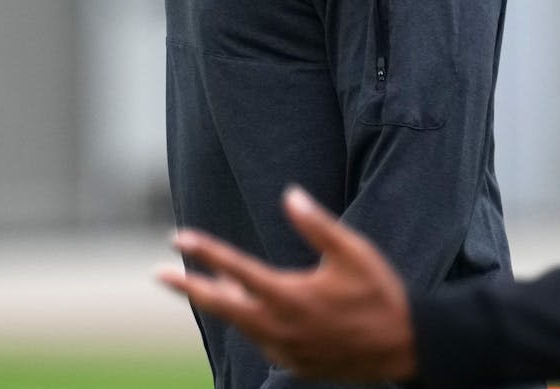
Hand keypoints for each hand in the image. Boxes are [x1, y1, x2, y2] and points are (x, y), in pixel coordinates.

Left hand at [157, 185, 417, 380]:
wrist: (403, 347)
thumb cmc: (379, 293)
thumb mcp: (353, 251)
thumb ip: (317, 224)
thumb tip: (289, 194)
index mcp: (291, 296)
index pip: (236, 269)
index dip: (206, 251)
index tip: (178, 236)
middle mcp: (280, 327)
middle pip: (221, 305)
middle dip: (188, 287)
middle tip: (157, 274)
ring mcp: (284, 350)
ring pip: (238, 324)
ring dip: (218, 302)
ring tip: (200, 284)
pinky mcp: (293, 364)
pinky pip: (259, 341)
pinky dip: (246, 322)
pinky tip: (248, 310)